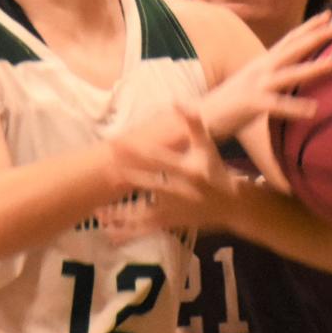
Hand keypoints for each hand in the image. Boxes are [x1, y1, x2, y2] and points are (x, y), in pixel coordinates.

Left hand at [100, 104, 239, 241]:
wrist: (232, 205)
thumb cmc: (214, 170)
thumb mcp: (207, 146)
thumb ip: (193, 124)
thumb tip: (178, 100)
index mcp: (190, 171)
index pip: (160, 159)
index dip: (139, 151)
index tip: (119, 143)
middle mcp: (183, 192)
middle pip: (151, 184)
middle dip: (128, 177)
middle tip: (105, 169)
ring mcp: (177, 210)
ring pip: (146, 212)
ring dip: (122, 212)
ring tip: (100, 210)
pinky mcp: (172, 223)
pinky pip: (147, 229)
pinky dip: (128, 232)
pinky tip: (109, 231)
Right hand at [200, 10, 331, 139]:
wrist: (201, 115)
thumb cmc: (232, 103)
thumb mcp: (255, 83)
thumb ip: (274, 77)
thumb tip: (292, 75)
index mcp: (263, 63)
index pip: (290, 40)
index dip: (309, 27)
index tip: (330, 14)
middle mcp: (261, 68)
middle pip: (293, 48)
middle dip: (317, 35)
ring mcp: (256, 84)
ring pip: (289, 73)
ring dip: (312, 68)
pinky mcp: (251, 104)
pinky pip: (276, 106)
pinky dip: (294, 107)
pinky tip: (313, 110)